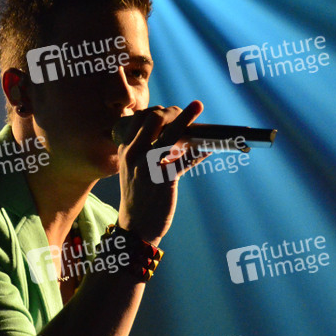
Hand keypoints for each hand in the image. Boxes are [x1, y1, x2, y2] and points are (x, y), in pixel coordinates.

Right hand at [116, 101, 209, 244]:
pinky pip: (186, 159)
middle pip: (153, 119)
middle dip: (172, 111)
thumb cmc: (138, 197)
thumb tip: (175, 136)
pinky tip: (211, 146)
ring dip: (186, 118)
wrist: (135, 228)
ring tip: (198, 106)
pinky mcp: (164, 179)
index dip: (157, 111)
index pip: (139, 119)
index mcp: (125, 150)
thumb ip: (145, 152)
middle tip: (189, 112)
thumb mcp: (132, 171)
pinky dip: (200, 151)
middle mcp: (133, 155)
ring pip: (170, 134)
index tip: (171, 111)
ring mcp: (148, 166)